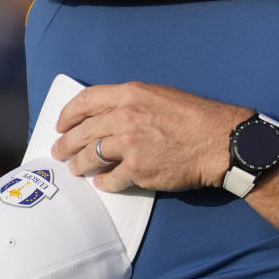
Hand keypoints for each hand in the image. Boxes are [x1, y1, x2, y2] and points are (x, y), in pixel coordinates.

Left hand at [51, 81, 251, 191]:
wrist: (219, 141)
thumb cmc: (196, 116)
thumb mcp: (161, 96)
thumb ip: (132, 102)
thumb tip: (109, 115)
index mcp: (131, 94)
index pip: (86, 101)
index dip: (68, 114)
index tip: (61, 124)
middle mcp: (125, 117)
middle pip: (83, 132)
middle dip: (66, 143)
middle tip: (59, 151)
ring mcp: (130, 145)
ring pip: (91, 156)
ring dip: (79, 165)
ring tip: (75, 169)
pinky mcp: (138, 170)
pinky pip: (111, 179)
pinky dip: (104, 182)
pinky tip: (102, 183)